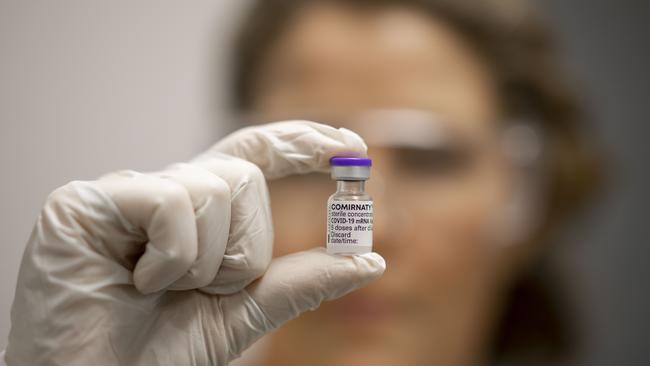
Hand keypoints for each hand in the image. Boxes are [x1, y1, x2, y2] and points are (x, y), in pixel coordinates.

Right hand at [5, 121, 385, 365]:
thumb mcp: (244, 312)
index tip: (348, 142)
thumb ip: (302, 280)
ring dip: (205, 263)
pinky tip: (134, 281)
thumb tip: (371, 260)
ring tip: (158, 292)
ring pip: (213, 190)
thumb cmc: (160, 352)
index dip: (300, 142)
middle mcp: (163, 193)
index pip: (254, 156)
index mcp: (197, 213)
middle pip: (244, 178)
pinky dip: (172, 257)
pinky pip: (172, 204)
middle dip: (243, 249)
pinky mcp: (86, 202)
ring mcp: (124, 193)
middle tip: (202, 291)